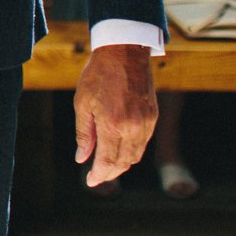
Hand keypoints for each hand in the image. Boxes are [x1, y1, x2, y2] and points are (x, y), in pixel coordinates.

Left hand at [72, 43, 155, 185]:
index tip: (90, 181)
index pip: (108, 161)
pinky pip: (144, 143)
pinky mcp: (153, 117)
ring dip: (122, 164)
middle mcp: (134, 128)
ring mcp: (147, 123)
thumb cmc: (98, 76)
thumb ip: (84, 134)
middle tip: (97, 177)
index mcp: (113, 125)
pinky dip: (132, 151)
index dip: (99, 175)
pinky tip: (120, 150)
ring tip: (107, 167)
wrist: (124, 53)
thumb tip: (82, 158)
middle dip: (110, 173)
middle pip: (124, 162)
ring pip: (136, 155)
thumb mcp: (82, 103)